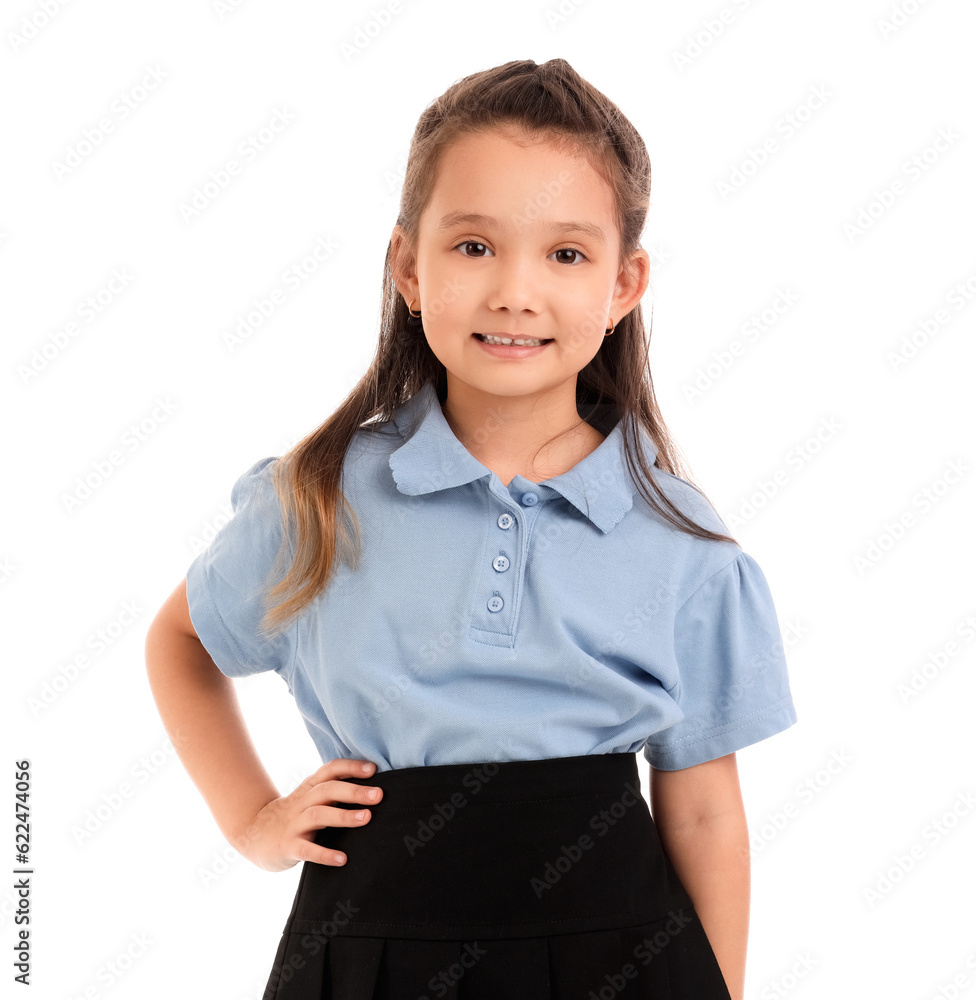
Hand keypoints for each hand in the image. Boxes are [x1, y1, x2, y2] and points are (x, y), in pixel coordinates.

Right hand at [234, 759, 382, 871]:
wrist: (254, 834)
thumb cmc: (294, 816)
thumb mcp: (310, 798)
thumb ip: (334, 792)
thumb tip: (372, 789)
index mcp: (310, 788)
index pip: (330, 770)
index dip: (350, 767)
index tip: (373, 769)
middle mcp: (302, 802)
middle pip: (327, 790)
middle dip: (354, 791)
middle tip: (378, 795)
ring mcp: (294, 824)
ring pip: (318, 815)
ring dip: (343, 816)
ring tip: (367, 818)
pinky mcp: (288, 846)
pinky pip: (306, 850)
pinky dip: (325, 854)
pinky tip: (342, 859)